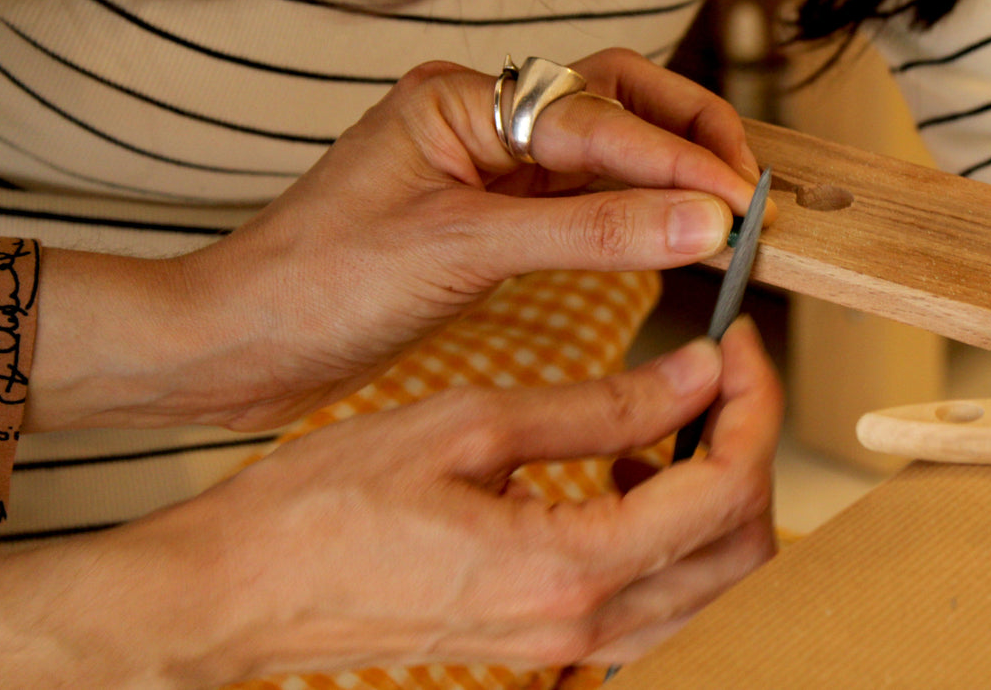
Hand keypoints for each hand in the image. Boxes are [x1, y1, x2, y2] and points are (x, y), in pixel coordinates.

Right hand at [0, 318, 781, 687]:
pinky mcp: (542, 642)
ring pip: (710, 587)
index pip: (724, 488)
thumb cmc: (324, 507)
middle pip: (740, 550)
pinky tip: (620, 475)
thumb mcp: (470, 426)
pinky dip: (670, 539)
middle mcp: (581, 625)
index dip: (752, 404)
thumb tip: (696, 373)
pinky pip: (655, 605)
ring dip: (716, 499)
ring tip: (672, 421)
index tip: (738, 343)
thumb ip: (601, 405)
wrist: (237, 591)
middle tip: (720, 376)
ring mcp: (564, 646)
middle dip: (748, 450)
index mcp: (569, 566)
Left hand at [27, 49, 768, 431]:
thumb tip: (698, 222)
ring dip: (664, 168)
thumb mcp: (461, 252)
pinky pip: (581, 197)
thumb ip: (588, 233)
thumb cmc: (315, 285)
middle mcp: (479, 118)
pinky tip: (667, 234)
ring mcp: (485, 166)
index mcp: (459, 99)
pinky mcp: (489, 216)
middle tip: (743, 182)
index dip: (672, 159)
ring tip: (722, 206)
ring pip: (603, 145)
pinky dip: (632, 212)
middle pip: (612, 95)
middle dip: (683, 130)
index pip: (596, 114)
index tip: (734, 202)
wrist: (236, 345)